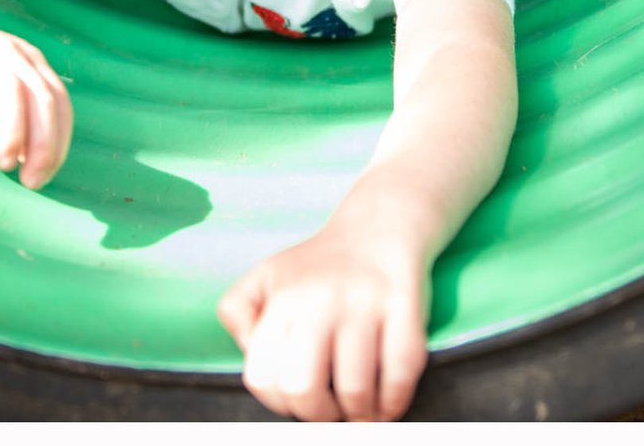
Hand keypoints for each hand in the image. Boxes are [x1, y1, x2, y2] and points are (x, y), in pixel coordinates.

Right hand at [0, 15, 71, 189]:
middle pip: (39, 96)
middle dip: (42, 143)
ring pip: (5, 86)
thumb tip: (35, 165)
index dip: (57, 142)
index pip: (58, 102)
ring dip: (12, 129)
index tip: (41, 178)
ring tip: (4, 162)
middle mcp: (6, 53)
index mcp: (27, 61)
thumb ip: (20, 118)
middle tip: (29, 181)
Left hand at [218, 216, 432, 421]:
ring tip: (359, 411)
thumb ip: (237, 313)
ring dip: (358, 414)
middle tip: (329, 410)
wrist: (378, 228)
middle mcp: (320, 300)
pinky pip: (400, 375)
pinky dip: (393, 403)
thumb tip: (250, 354)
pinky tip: (386, 404)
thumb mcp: (263, 277)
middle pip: (304, 388)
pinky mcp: (405, 309)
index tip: (294, 400)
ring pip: (355, 390)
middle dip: (317, 414)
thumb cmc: (317, 266)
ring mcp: (365, 305)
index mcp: (282, 299)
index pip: (263, 377)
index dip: (277, 402)